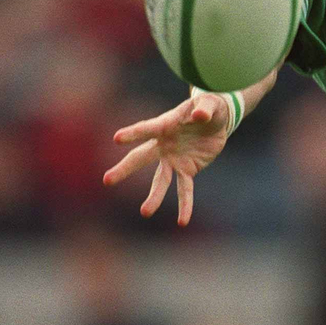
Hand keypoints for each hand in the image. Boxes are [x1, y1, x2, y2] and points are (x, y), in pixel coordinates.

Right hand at [102, 91, 229, 225]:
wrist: (218, 119)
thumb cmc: (210, 106)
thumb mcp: (211, 103)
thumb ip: (205, 109)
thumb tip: (200, 114)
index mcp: (166, 124)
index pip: (147, 129)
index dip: (133, 133)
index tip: (117, 138)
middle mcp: (163, 144)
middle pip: (141, 157)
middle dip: (125, 169)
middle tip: (107, 180)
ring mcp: (173, 159)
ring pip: (160, 180)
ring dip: (154, 196)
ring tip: (145, 212)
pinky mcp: (187, 169)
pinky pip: (184, 189)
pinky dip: (185, 204)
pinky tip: (182, 221)